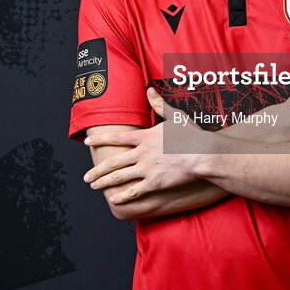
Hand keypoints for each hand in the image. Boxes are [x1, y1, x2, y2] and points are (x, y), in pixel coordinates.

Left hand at [82, 89, 205, 203]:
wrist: (203, 154)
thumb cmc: (192, 135)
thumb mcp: (175, 116)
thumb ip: (159, 104)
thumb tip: (149, 89)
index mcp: (145, 137)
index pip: (116, 138)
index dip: (100, 139)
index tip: (87, 141)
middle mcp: (142, 153)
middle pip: (113, 161)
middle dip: (97, 170)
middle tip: (86, 176)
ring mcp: (147, 169)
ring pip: (120, 177)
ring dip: (104, 182)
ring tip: (94, 186)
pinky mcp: (155, 182)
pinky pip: (134, 191)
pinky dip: (123, 196)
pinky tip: (114, 200)